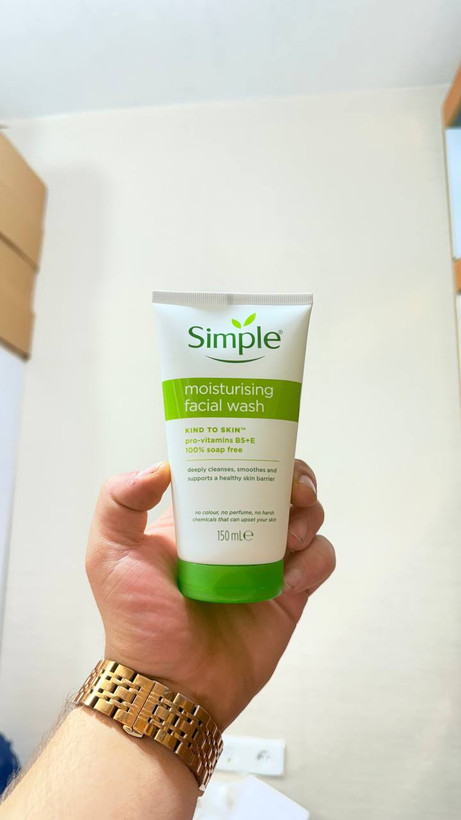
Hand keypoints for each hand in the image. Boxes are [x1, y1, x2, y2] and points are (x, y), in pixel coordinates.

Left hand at [86, 459, 334, 729]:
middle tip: (295, 492)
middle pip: (280, 488)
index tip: (265, 453)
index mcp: (200, 518)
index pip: (235, 471)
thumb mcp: (109, 556)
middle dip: (296, 481)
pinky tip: (290, 579)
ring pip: (306, 518)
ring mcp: (266, 564)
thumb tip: (160, 466)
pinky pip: (319, 561)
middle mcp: (237, 534)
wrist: (172, 686)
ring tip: (290, 537)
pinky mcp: (289, 595)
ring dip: (309, 516)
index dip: (255, 456)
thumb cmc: (137, 623)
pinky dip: (316, 560)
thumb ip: (118, 502)